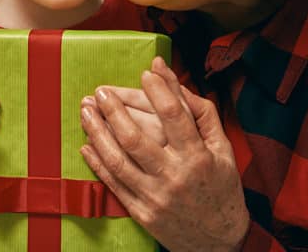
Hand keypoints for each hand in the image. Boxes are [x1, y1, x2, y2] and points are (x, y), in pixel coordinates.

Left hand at [79, 57, 248, 251]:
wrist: (220, 241)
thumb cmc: (221, 186)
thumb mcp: (221, 146)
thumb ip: (197, 108)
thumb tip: (166, 71)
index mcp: (198, 157)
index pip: (174, 116)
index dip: (158, 91)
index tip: (145, 74)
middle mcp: (175, 176)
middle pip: (135, 138)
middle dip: (113, 110)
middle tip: (100, 91)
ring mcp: (155, 196)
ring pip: (117, 160)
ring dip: (96, 133)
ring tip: (86, 112)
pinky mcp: (142, 213)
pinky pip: (113, 184)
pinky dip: (96, 162)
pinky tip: (87, 144)